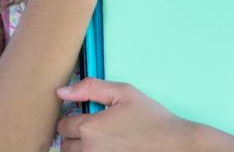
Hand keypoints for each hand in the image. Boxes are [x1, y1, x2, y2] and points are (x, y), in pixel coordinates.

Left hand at [56, 79, 191, 151]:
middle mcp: (89, 150)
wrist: (172, 144)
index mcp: (90, 128)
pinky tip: (107, 148)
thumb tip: (61, 91)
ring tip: (101, 140)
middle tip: (96, 128)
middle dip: (75, 135)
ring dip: (81, 149)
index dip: (73, 117)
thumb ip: (90, 88)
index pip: (62, 125)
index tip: (88, 115)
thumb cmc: (150, 118)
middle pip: (64, 145)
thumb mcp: (124, 92)